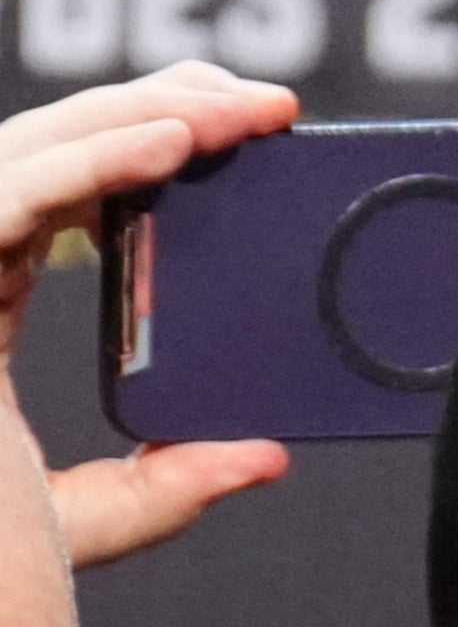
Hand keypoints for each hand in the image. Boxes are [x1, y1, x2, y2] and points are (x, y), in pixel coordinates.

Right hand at [0, 68, 297, 564]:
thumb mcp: (92, 521)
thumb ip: (164, 485)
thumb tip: (263, 457)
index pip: (51, 204)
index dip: (132, 155)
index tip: (234, 143)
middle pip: (43, 157)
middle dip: (150, 110)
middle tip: (262, 105)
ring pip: (25, 154)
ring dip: (137, 114)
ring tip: (240, 108)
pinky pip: (7, 196)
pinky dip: (93, 161)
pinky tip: (175, 144)